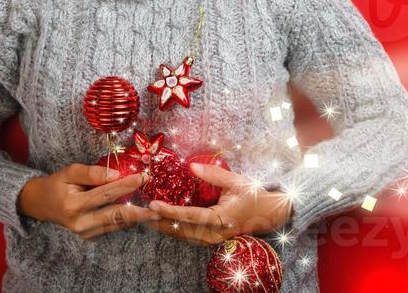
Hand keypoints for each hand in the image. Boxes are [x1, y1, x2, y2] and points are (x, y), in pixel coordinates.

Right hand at [16, 163, 155, 238]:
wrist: (41, 204)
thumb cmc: (58, 184)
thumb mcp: (69, 172)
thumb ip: (91, 173)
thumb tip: (115, 173)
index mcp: (73, 205)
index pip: (105, 194)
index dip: (126, 185)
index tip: (144, 177)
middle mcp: (80, 222)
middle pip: (115, 216)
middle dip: (139, 211)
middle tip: (158, 207)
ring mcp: (85, 232)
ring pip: (117, 224)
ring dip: (137, 217)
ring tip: (156, 210)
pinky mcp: (90, 236)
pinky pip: (113, 227)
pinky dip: (127, 220)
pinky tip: (141, 214)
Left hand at [144, 162, 289, 246]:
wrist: (268, 214)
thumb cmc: (253, 195)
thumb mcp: (236, 182)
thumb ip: (213, 175)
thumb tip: (191, 167)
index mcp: (222, 219)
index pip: (190, 216)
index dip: (170, 211)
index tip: (153, 205)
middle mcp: (214, 233)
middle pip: (180, 230)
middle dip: (159, 221)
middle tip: (139, 211)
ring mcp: (212, 240)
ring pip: (181, 236)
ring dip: (163, 226)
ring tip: (145, 216)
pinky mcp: (209, 240)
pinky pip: (186, 236)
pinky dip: (172, 228)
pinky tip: (161, 220)